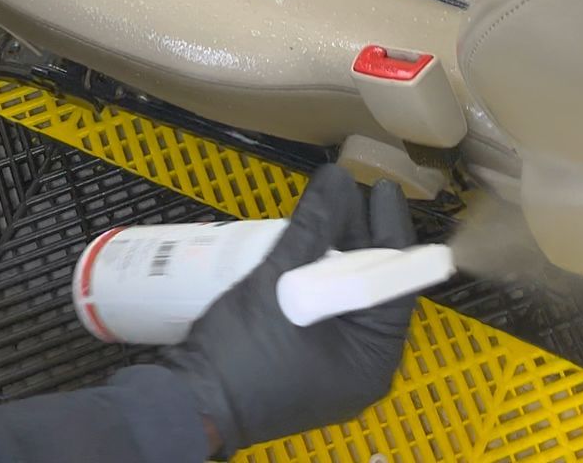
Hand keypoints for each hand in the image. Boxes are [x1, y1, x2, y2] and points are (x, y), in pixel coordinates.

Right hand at [164, 165, 416, 454]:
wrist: (186, 404)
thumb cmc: (241, 354)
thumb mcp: (279, 283)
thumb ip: (312, 228)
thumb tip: (338, 178)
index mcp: (372, 359)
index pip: (396, 283)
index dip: (391, 230)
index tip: (382, 188)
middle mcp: (360, 366)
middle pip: (372, 287)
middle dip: (362, 238)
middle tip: (353, 190)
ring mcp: (332, 367)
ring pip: (346, 296)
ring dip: (339, 253)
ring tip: (331, 207)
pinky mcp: (304, 362)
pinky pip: (325, 311)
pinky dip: (319, 277)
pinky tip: (310, 244)